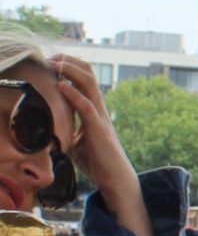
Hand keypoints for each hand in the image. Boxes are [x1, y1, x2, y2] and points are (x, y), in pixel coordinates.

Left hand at [49, 54, 140, 203]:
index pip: (85, 79)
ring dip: (71, 71)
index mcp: (94, 109)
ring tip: (56, 63)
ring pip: (89, 84)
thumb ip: (65, 129)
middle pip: (89, 74)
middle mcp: (99, 108)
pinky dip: (73, 94)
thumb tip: (44, 128)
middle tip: (51, 57)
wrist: (115, 178)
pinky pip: (86, 106)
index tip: (52, 61)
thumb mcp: (74, 141)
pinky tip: (61, 87)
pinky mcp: (98, 129)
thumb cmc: (97, 161)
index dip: (70, 66)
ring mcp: (100, 117)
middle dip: (70, 61)